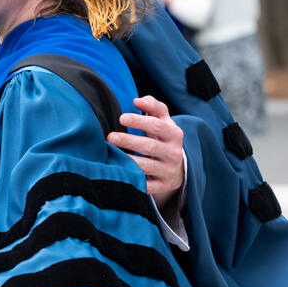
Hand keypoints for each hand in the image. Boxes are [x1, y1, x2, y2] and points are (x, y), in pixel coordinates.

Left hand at [107, 95, 184, 209]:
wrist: (177, 168)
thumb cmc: (163, 138)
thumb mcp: (163, 121)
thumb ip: (153, 106)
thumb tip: (137, 100)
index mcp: (174, 134)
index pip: (157, 126)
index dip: (139, 121)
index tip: (121, 118)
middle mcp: (173, 153)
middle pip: (150, 146)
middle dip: (128, 141)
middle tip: (110, 136)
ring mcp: (168, 171)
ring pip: (146, 166)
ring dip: (127, 159)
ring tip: (110, 153)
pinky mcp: (162, 186)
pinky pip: (146, 185)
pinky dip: (132, 179)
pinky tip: (119, 171)